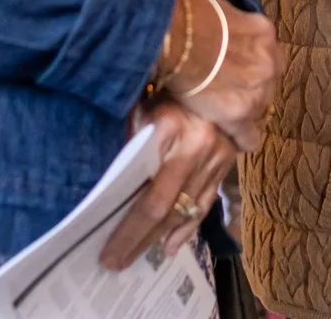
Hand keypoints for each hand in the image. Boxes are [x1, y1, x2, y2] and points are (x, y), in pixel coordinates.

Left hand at [99, 99, 236, 269]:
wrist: (221, 65)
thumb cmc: (171, 83)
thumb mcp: (144, 101)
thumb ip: (128, 132)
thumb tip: (104, 171)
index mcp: (172, 129)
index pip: (148, 194)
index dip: (127, 227)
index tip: (105, 248)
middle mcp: (197, 148)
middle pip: (164, 208)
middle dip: (136, 239)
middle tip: (114, 264)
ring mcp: (216, 158)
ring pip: (185, 210)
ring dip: (158, 238)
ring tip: (136, 259)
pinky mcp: (226, 164)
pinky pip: (205, 203)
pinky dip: (187, 228)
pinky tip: (169, 246)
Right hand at [161, 0, 280, 152]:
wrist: (169, 34)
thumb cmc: (180, 7)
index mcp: (261, 31)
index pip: (265, 53)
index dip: (249, 62)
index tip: (234, 67)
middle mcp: (267, 61)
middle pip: (267, 81)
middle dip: (252, 87)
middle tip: (229, 93)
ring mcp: (256, 90)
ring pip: (259, 108)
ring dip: (245, 113)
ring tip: (229, 121)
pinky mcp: (239, 115)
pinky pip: (248, 136)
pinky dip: (241, 140)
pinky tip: (235, 143)